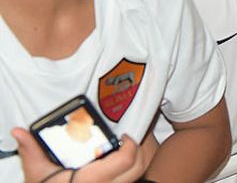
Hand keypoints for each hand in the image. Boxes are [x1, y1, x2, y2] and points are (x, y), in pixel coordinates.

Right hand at [12, 129, 146, 182]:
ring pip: (138, 174)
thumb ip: (32, 150)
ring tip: (130, 144)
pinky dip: (132, 167)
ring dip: (139, 157)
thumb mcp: (37, 172)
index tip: (124, 134)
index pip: (126, 160)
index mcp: (92, 179)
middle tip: (130, 136)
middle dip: (141, 148)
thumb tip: (20, 132)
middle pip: (139, 167)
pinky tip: (124, 156)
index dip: (131, 145)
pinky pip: (131, 179)